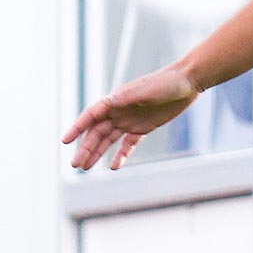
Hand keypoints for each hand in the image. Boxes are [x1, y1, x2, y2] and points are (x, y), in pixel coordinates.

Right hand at [62, 64, 200, 170]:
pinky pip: (128, 144)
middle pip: (97, 132)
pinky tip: (114, 167)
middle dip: (85, 148)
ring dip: (97, 153)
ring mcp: (129, 120)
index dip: (77, 128)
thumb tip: (109, 100)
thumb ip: (128, 97)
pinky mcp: (142, 128)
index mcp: (115, 100)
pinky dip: (120, 155)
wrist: (187, 83)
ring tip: (86, 168)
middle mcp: (119, 111)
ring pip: (108, 140)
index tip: (65, 140)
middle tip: (75, 165)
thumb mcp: (147, 89)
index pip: (91, 115)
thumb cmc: (166, 83)